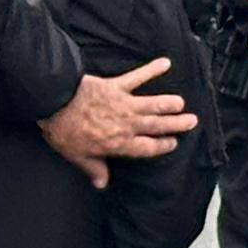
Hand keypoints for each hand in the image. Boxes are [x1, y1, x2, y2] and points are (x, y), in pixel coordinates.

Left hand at [44, 58, 195, 185]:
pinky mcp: (116, 86)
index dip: (163, 146)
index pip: (148, 147)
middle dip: (176, 124)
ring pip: (154, 104)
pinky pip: (138, 77)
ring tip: (182, 102)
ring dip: (170, 103)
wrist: (56, 104)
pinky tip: (165, 62)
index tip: (173, 143)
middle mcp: (127, 124)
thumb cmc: (65, 132)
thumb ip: (94, 169)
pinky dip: (152, 69)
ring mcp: (124, 104)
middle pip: (157, 125)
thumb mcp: (78, 157)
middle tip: (192, 121)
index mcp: (119, 143)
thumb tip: (102, 184)